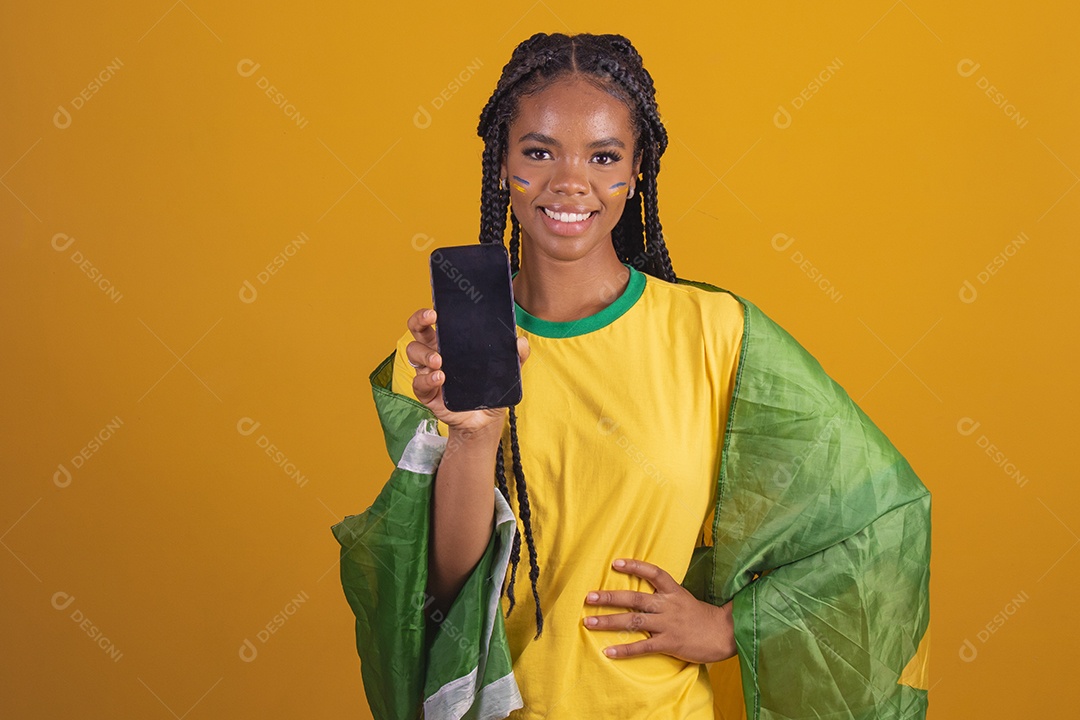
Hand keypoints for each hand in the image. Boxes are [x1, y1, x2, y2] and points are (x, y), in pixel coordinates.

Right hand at [405, 307, 530, 436]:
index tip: (436, 309)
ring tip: (439, 360)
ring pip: (413, 354)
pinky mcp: (427, 393)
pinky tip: (440, 378)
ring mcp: (428, 372)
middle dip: (419, 321)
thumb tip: (521, 342)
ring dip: (425, 354)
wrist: (484, 420)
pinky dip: (427, 379)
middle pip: (417, 331)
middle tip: (431, 319)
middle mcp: (435, 353)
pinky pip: (419, 383)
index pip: (433, 321)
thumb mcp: (505, 372)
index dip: (428, 312)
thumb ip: (515, 357)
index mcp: (450, 343)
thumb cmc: (489, 390)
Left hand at [583, 558, 735, 663]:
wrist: (725, 635)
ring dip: (609, 622)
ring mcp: (668, 624)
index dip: (635, 566)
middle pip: (635, 598)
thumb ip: (665, 595)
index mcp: (673, 592)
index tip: (615, 563)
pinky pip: (643, 647)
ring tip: (589, 623)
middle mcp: (668, 605)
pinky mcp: (670, 643)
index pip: (653, 573)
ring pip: (634, 621)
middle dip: (610, 597)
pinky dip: (625, 650)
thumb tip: (642, 592)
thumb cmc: (702, 617)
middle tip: (588, 597)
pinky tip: (608, 652)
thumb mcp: (684, 598)